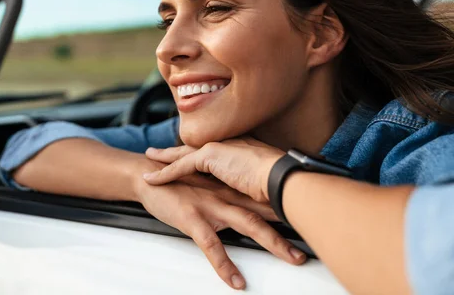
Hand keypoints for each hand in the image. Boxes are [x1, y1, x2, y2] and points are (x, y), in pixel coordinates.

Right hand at [134, 157, 304, 290]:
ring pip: (247, 225)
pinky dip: (225, 264)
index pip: (264, 200)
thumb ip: (223, 198)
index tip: (311, 219)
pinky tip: (235, 281)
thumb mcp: (203, 189)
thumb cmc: (174, 184)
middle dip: (291, 228)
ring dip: (272, 242)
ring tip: (292, 259)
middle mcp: (225, 196)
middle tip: (312, 244)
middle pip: (264, 212)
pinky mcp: (192, 218)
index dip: (287, 210)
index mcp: (229, 189)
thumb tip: (241, 213)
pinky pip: (212, 245)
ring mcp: (210, 206)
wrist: (146, 176)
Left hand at [144, 137, 284, 201]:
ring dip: (165, 157)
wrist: (282, 178)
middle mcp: (228, 144)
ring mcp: (219, 148)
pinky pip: (180, 166)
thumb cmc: (280, 185)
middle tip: (158, 150)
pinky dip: (165, 173)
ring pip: (183, 154)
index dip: (197, 154)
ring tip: (150, 157)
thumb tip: (251, 199)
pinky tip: (152, 178)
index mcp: (241, 148)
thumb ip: (251, 188)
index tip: (187, 156)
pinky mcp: (210, 157)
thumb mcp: (263, 185)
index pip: (213, 152)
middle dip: (175, 150)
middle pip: (194, 148)